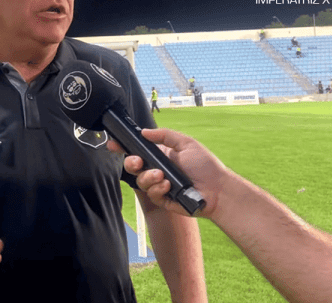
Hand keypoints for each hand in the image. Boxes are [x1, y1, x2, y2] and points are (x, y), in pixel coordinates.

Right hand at [109, 128, 230, 219]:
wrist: (218, 190)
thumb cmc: (206, 166)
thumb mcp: (186, 143)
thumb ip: (164, 135)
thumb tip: (144, 131)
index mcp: (161, 155)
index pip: (138, 150)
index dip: (124, 147)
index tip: (113, 145)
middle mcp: (158, 170)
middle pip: (133, 166)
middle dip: (131, 163)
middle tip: (137, 162)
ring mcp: (159, 185)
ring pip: (140, 182)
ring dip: (148, 177)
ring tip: (162, 176)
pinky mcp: (163, 200)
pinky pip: (151, 194)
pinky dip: (158, 189)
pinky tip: (168, 186)